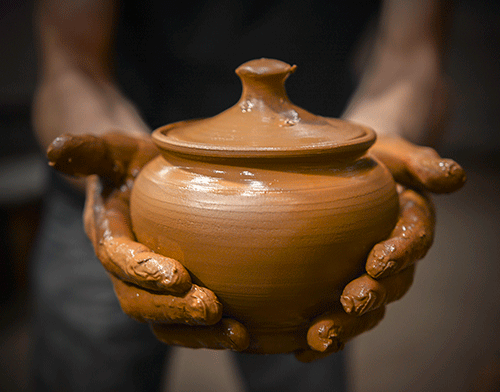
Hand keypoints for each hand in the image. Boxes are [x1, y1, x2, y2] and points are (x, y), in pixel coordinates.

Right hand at [47, 132, 249, 350]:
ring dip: (197, 332)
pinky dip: (210, 332)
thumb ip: (90, 150)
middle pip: (138, 301)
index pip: (118, 258)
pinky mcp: (171, 292)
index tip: (179, 277)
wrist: (145, 177)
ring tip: (237, 334)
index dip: (144, 271)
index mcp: (107, 233)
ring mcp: (147, 284)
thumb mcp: (113, 150)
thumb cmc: (131, 162)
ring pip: (162, 321)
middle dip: (173, 309)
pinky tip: (243, 332)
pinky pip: (183, 322)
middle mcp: (123, 268)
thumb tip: (57, 150)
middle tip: (211, 308)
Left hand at [297, 135, 465, 361]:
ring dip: (347, 325)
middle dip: (371, 297)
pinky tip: (302, 351)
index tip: (378, 262)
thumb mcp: (398, 153)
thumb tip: (454, 176)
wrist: (356, 167)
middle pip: (390, 284)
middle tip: (350, 304)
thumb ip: (423, 164)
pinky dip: (323, 336)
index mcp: (409, 222)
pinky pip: (337, 312)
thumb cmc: (375, 157)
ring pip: (366, 306)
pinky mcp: (341, 283)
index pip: (413, 240)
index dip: (400, 253)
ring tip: (320, 338)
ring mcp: (369, 274)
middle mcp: (394, 254)